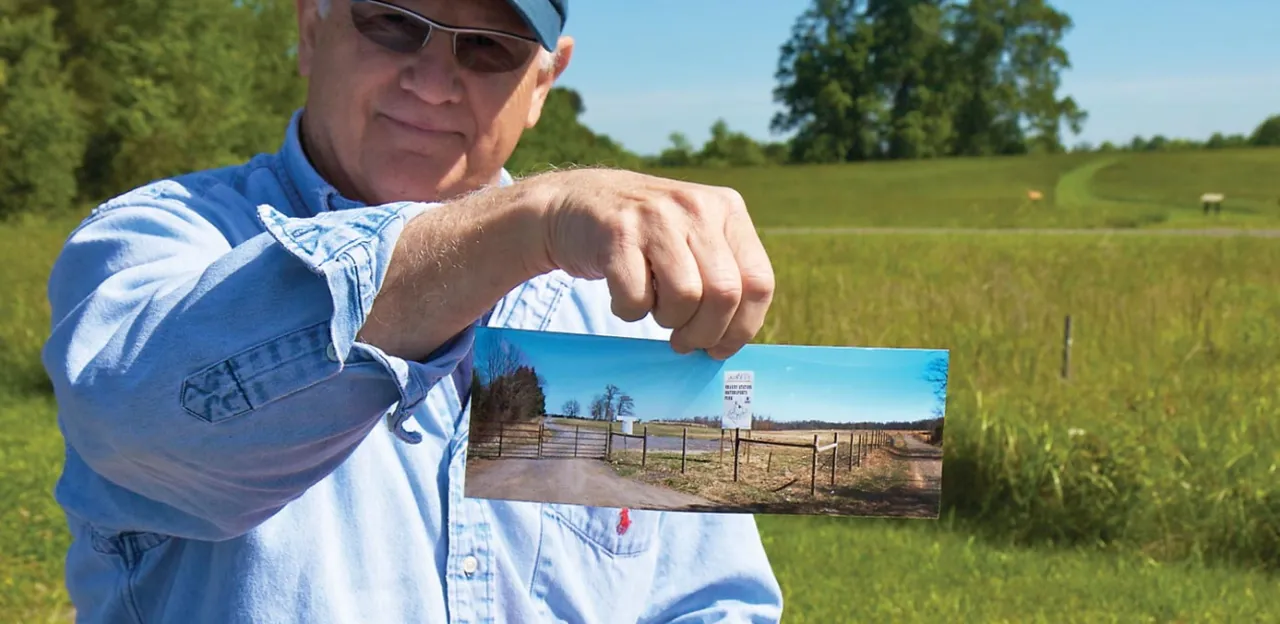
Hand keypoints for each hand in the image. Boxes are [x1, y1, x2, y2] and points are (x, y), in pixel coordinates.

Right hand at [529, 168, 774, 359]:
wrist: (575, 204)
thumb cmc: (644, 237)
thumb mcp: (694, 237)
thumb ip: (721, 276)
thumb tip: (732, 341)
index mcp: (728, 209)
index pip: (759, 281)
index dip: (743, 327)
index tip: (720, 348)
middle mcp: (697, 207)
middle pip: (725, 293)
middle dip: (705, 333)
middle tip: (684, 341)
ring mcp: (656, 216)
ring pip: (685, 297)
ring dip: (667, 320)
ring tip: (654, 308)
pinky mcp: (617, 233)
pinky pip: (637, 297)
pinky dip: (629, 311)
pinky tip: (624, 295)